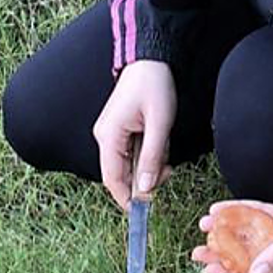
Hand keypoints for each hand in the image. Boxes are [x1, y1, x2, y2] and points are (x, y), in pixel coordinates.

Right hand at [92, 60, 175, 209]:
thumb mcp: (160, 123)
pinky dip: (148, 153)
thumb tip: (145, 190)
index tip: (145, 212)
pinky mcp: (119, 132)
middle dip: (145, 178)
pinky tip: (159, 138)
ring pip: (129, 166)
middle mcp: (104, 138)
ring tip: (164, 142)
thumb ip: (152, 157)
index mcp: (109, 136)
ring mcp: (110, 135)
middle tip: (168, 169)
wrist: (150, 59)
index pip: (113, 180)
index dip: (127, 200)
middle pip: (121, 175)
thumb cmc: (154, 85)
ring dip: (149, 164)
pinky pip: (132, 153)